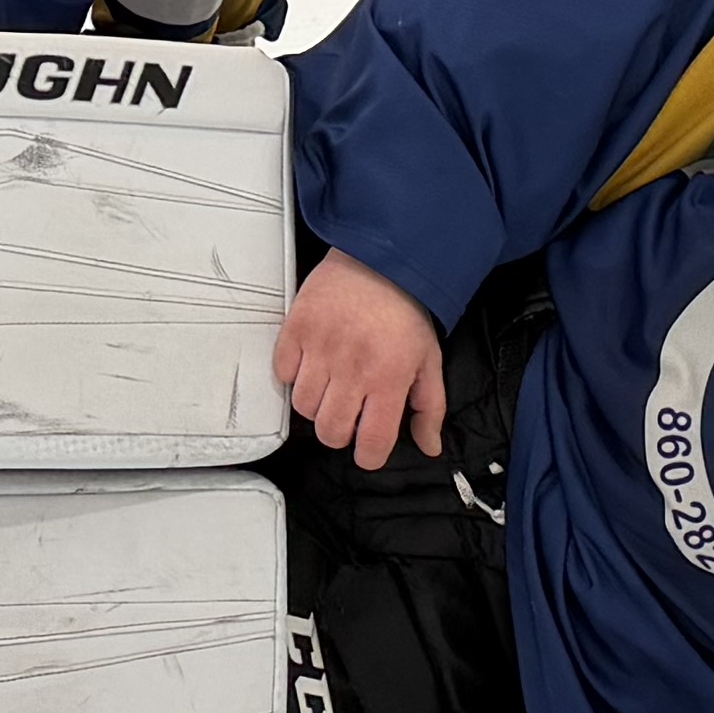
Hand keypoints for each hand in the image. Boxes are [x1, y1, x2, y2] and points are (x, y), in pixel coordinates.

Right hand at [274, 250, 451, 466]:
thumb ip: (429, 407)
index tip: (368, 448)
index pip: (371, 443)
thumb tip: (429, 446)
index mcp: (389, 378)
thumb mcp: (430, 360)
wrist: (380, 257)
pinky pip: (283, 373)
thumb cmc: (406, 310)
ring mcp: (320, 348)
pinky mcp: (296, 329)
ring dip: (317, 405)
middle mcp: (352, 368)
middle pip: (330, 432)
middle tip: (349, 413)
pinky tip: (313, 362)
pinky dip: (294, 375)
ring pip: (304, 408)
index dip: (369, 455)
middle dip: (340, 432)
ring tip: (331, 385)